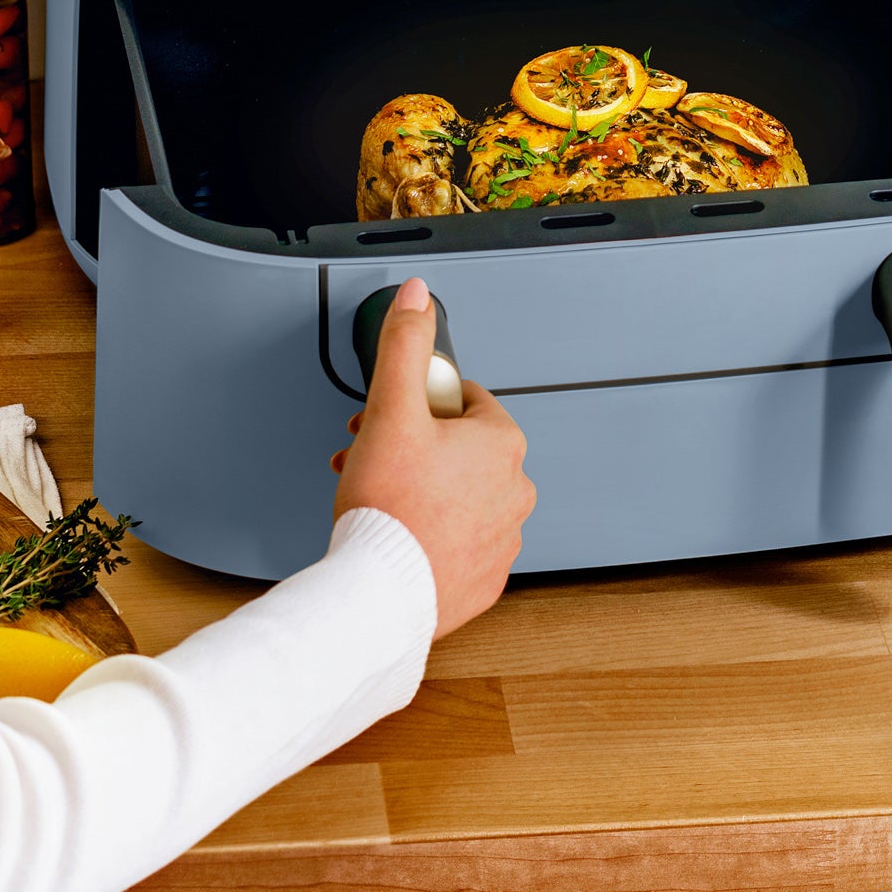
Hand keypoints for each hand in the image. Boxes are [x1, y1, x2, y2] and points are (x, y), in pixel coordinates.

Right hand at [331, 278, 535, 637]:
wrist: (379, 596)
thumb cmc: (389, 509)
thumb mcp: (391, 409)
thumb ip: (405, 345)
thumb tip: (418, 295)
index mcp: (503, 444)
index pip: (464, 401)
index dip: (419, 405)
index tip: (393, 421)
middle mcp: (515, 491)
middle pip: (459, 450)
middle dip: (414, 448)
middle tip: (376, 460)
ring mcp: (503, 539)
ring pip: (458, 497)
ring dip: (421, 491)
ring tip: (380, 500)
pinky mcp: (484, 581)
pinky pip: (458, 544)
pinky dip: (430, 536)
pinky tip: (399, 536)